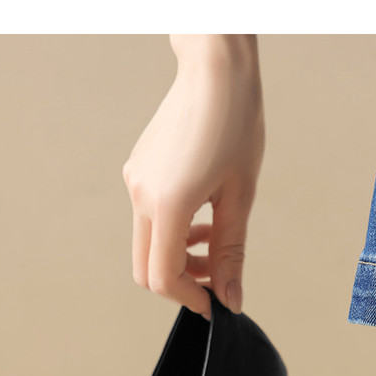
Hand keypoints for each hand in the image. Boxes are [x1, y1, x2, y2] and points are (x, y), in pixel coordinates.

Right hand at [122, 35, 264, 316]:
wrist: (215, 70)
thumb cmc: (234, 124)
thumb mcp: (240, 197)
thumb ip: (231, 253)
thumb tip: (231, 298)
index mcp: (167, 205)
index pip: (163, 278)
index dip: (189, 299)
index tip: (215, 304)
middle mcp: (141, 196)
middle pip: (147, 269)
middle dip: (183, 283)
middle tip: (217, 279)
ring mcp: (135, 182)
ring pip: (148, 245)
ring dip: (181, 257)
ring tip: (217, 244)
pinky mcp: (138, 171)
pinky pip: (150, 219)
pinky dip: (175, 233)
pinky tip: (204, 220)